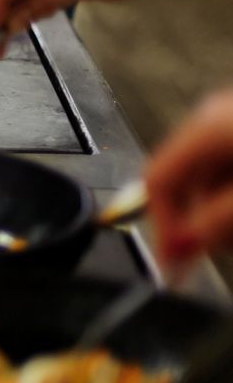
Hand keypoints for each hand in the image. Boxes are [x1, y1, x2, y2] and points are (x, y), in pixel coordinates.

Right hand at [146, 89, 232, 266]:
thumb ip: (213, 223)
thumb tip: (175, 249)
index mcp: (205, 127)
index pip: (156, 181)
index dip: (161, 226)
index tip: (172, 264)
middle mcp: (210, 118)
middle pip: (180, 182)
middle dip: (192, 222)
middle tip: (211, 252)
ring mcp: (228, 121)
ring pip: (204, 179)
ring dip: (215, 212)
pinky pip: (223, 169)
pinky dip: (227, 196)